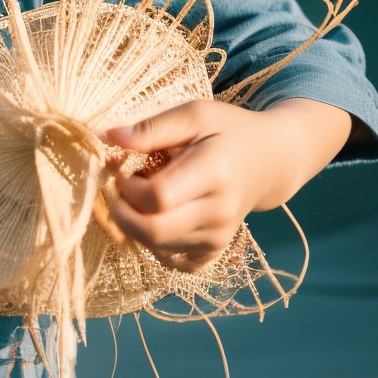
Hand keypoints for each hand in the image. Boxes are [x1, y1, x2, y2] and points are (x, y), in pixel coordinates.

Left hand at [100, 98, 352, 274]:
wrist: (269, 162)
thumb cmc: (227, 131)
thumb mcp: (194, 115)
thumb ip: (152, 127)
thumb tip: (108, 137)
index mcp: (214, 172)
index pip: (158, 197)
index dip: (129, 188)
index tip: (125, 172)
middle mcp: (219, 211)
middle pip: (153, 231)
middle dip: (123, 213)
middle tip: (123, 191)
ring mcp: (218, 236)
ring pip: (157, 247)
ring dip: (136, 226)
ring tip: (145, 198)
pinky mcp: (214, 251)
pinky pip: (172, 262)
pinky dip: (154, 245)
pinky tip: (158, 220)